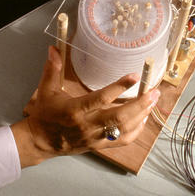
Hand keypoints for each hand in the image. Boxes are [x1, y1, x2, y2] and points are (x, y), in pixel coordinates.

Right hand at [13, 46, 159, 166]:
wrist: (40, 142)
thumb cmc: (44, 115)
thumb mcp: (45, 90)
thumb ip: (52, 69)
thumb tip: (53, 49)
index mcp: (74, 110)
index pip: (101, 99)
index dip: (119, 87)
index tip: (134, 76)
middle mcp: (87, 126)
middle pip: (119, 118)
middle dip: (140, 105)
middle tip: (154, 91)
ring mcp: (95, 138)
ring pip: (124, 130)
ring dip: (142, 115)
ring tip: (153, 100)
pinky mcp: (99, 146)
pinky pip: (122, 141)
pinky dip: (136, 130)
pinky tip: (143, 118)